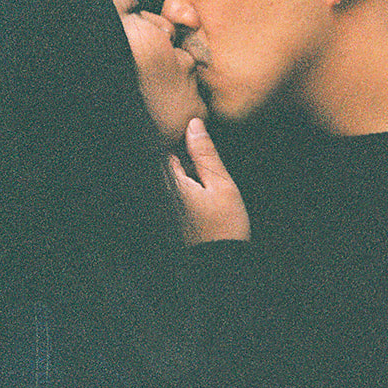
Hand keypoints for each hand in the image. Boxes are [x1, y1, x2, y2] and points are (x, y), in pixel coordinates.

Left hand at [169, 119, 250, 243]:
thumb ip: (205, 154)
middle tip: (204, 153)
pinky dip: (188, 184)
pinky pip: (175, 190)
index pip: (163, 148)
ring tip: (206, 175)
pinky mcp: (173, 215)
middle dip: (182, 153)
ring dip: (186, 168)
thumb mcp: (221, 184)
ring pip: (172, 175)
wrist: (222, 263)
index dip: (178, 136)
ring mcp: (166, 206)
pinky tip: (204, 190)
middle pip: (166, 162)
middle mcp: (163, 193)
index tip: (193, 131)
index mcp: (171, 183)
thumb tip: (194, 124)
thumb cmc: (225, 226)